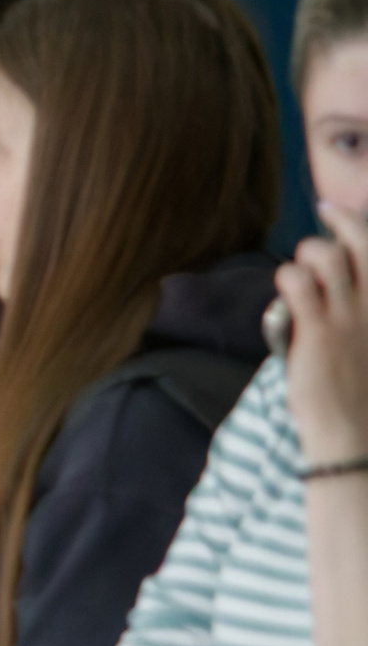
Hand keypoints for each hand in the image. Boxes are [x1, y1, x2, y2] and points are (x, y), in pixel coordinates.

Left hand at [279, 201, 367, 462]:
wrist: (354, 434)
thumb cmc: (362, 392)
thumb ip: (361, 311)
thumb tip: (338, 284)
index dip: (356, 222)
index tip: (336, 211)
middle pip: (361, 239)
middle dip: (337, 223)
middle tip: (320, 222)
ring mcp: (350, 316)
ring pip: (325, 254)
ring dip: (306, 254)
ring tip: (299, 274)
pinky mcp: (318, 331)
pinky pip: (297, 282)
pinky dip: (286, 278)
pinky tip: (285, 294)